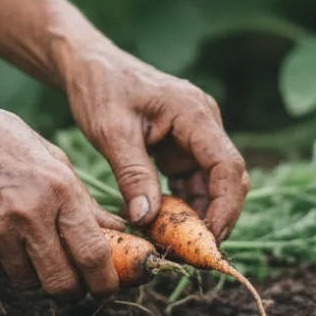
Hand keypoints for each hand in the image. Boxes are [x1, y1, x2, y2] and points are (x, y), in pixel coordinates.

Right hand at [0, 103, 125, 298]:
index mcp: (58, 187)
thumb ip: (84, 200)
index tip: (107, 285)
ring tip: (33, 245)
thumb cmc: (2, 138)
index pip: (93, 254)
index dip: (106, 281)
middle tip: (74, 277)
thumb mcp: (51, 157)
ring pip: (30, 283)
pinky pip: (0, 271)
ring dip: (37, 274)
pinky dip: (8, 262)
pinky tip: (4, 233)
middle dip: (73, 288)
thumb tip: (116, 231)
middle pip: (63, 284)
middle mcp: (29, 213)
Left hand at [63, 44, 248, 241]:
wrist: (87, 65)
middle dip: (213, 215)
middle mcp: (202, 121)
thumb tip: (147, 220)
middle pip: (226, 177)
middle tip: (190, 250)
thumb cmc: (99, 88)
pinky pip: (191, 179)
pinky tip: (162, 224)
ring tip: (171, 242)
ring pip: (210, 183)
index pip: (227, 165)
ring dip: (195, 213)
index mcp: (193, 111)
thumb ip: (133, 174)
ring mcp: (194, 133)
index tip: (208, 239)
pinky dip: (180, 202)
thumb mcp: (111, 131)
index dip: (225, 206)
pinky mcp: (181, 143)